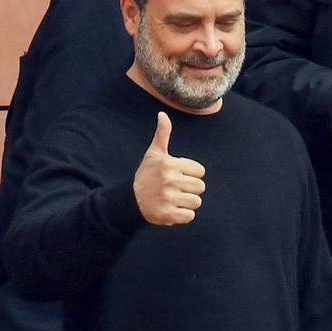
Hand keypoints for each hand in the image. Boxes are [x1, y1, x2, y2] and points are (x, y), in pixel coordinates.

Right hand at [132, 111, 206, 226]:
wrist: (131, 199)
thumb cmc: (147, 174)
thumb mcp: (154, 153)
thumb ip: (162, 134)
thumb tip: (162, 114)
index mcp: (170, 164)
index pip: (200, 171)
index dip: (191, 174)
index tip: (178, 176)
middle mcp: (169, 180)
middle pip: (200, 187)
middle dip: (190, 189)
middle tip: (176, 189)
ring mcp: (168, 198)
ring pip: (196, 202)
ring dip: (187, 203)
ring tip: (174, 199)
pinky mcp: (168, 215)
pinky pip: (189, 216)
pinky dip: (183, 215)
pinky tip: (172, 210)